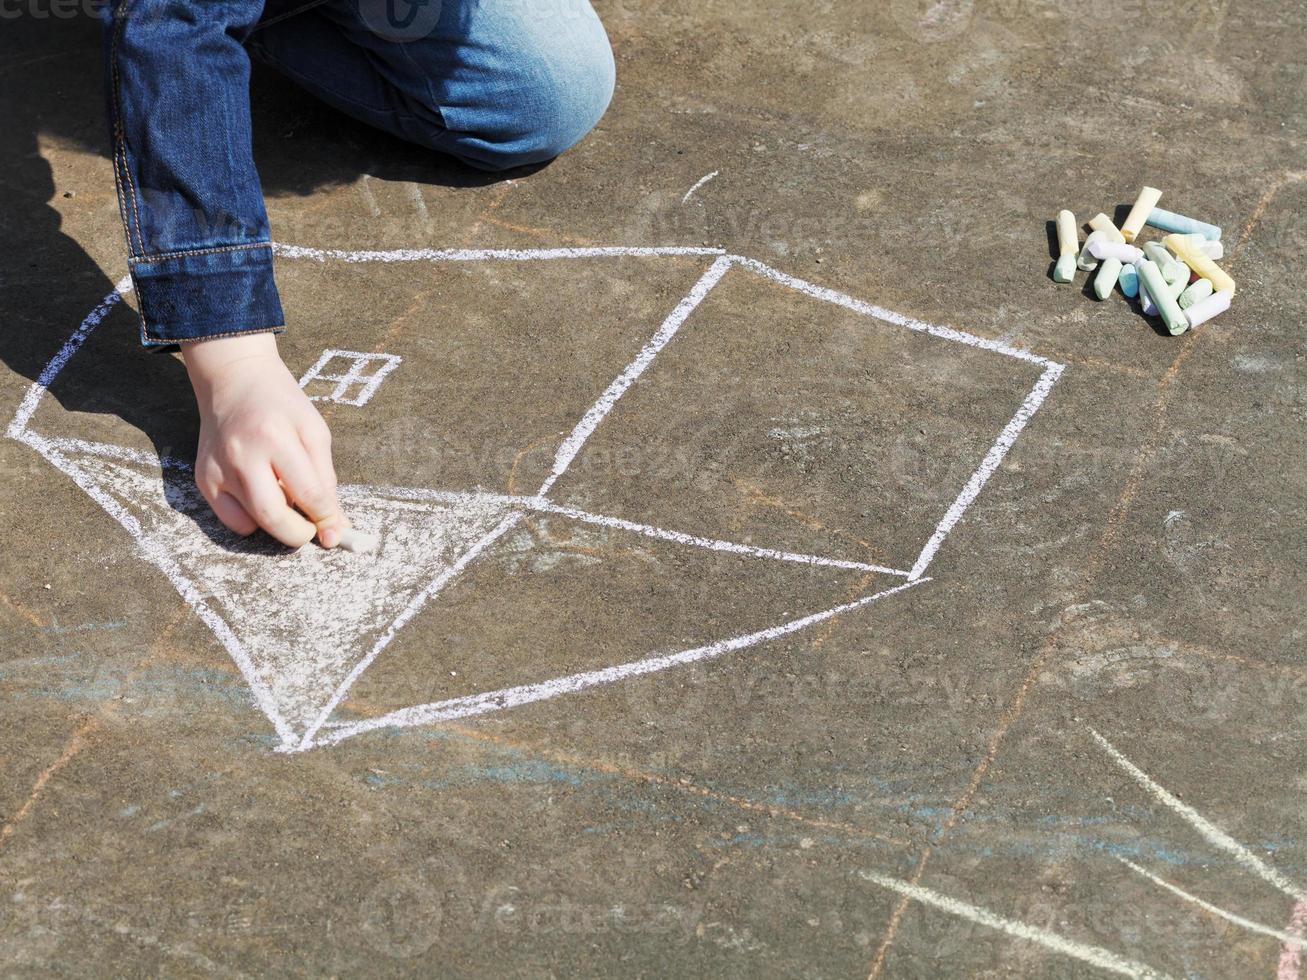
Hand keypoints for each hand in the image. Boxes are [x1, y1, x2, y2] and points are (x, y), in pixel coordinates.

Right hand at [182, 332, 346, 548]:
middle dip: (300, 534)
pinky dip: (253, 521)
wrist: (234, 379)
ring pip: (253, 523)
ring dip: (278, 525)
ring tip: (288, 502)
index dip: (326, 519)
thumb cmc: (281, 404)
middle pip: (273, 516)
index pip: (307, 494)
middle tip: (312, 528)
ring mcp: (217, 469)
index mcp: (275, 437)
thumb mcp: (314, 432)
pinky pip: (232, 520)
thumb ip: (326, 480)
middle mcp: (241, 455)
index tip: (336, 531)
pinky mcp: (203, 479)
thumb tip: (336, 527)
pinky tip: (262, 497)